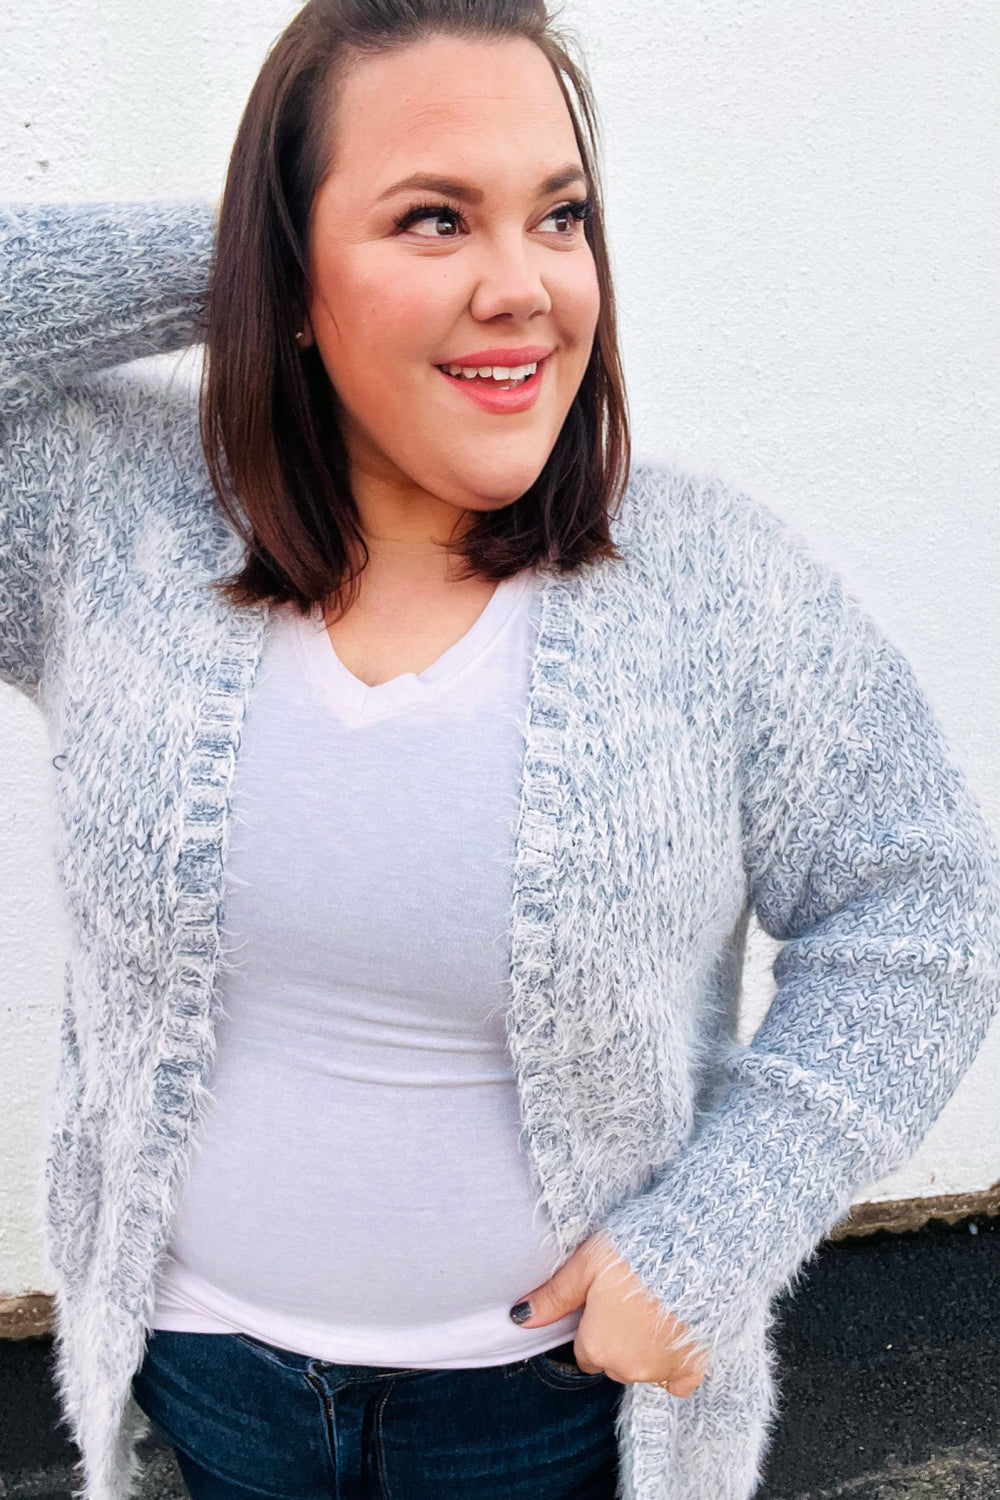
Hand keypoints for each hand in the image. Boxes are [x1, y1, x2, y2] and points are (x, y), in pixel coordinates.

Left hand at [509, 1231, 709, 1394]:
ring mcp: (661, 1370)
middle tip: (630, 1301)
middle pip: (614, 1363)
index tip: (605, 1304)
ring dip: (645, 1349)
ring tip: (654, 1309)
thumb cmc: (633, 1253)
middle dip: (618, 1339)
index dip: (594, 1327)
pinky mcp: (692, 1366)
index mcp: (597, 1347)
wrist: (692, 1253)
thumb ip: (553, 1297)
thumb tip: (519, 1317)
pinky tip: (674, 1337)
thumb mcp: (585, 1266)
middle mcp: (627, 1368)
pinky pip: (677, 1381)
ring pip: (643, 1369)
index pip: (586, 1353)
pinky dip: (675, 1365)